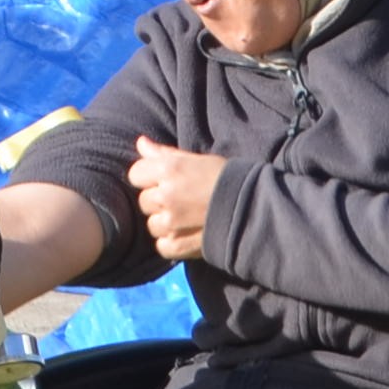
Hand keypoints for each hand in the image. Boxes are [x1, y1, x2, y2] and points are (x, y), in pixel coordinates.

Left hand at [128, 136, 223, 262]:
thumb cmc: (225, 178)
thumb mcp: (196, 159)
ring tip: (187, 217)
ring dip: (165, 222)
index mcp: (168, 170)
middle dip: (159, 200)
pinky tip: (188, 233)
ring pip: (151, 224)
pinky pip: (161, 245)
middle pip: (144, 200)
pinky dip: (172, 242)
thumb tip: (141, 143)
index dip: (148, 177)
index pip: (135, 174)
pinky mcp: (177, 245)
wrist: (253, 206)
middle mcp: (165, 196)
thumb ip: (164, 153)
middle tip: (182, 199)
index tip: (165, 181)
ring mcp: (170, 223)